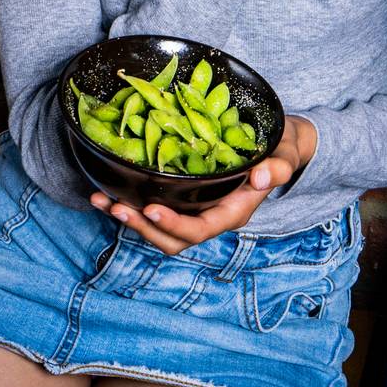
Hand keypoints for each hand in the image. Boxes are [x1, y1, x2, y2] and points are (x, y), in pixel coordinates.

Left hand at [90, 115, 317, 254]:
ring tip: (102, 201)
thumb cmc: (279, 149)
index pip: (200, 229)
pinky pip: (155, 209)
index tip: (150, 209)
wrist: (275, 147)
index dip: (173, 225)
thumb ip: (277, 166)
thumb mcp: (284, 154)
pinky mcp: (184, 198)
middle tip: (116, 207)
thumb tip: (261, 178)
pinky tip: (108, 190)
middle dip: (142, 227)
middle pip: (172, 239)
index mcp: (233, 213)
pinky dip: (130, 203)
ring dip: (129, 219)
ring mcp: (195, 210)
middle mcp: (210, 217)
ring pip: (158, 229)